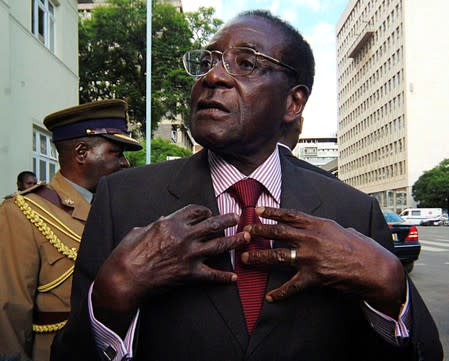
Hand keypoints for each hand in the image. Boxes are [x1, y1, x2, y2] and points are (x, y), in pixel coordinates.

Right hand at [92, 204, 248, 333]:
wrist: (124, 278)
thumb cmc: (127, 253)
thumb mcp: (139, 230)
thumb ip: (155, 224)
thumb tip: (162, 221)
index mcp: (171, 223)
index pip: (195, 211)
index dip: (205, 210)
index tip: (209, 213)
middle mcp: (184, 236)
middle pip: (213, 224)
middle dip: (227, 219)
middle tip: (237, 217)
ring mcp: (189, 255)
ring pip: (219, 245)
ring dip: (235, 241)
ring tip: (246, 237)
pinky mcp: (189, 274)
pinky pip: (212, 275)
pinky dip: (224, 277)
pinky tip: (234, 277)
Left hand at [241, 207, 404, 317]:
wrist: (375, 268)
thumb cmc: (361, 246)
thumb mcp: (341, 228)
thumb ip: (323, 227)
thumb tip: (314, 225)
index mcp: (318, 224)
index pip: (289, 215)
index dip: (271, 212)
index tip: (257, 210)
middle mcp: (311, 238)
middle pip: (278, 232)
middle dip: (258, 231)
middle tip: (244, 231)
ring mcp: (310, 257)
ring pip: (277, 256)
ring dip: (259, 257)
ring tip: (245, 258)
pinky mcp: (314, 277)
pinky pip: (292, 286)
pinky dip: (280, 293)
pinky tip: (270, 297)